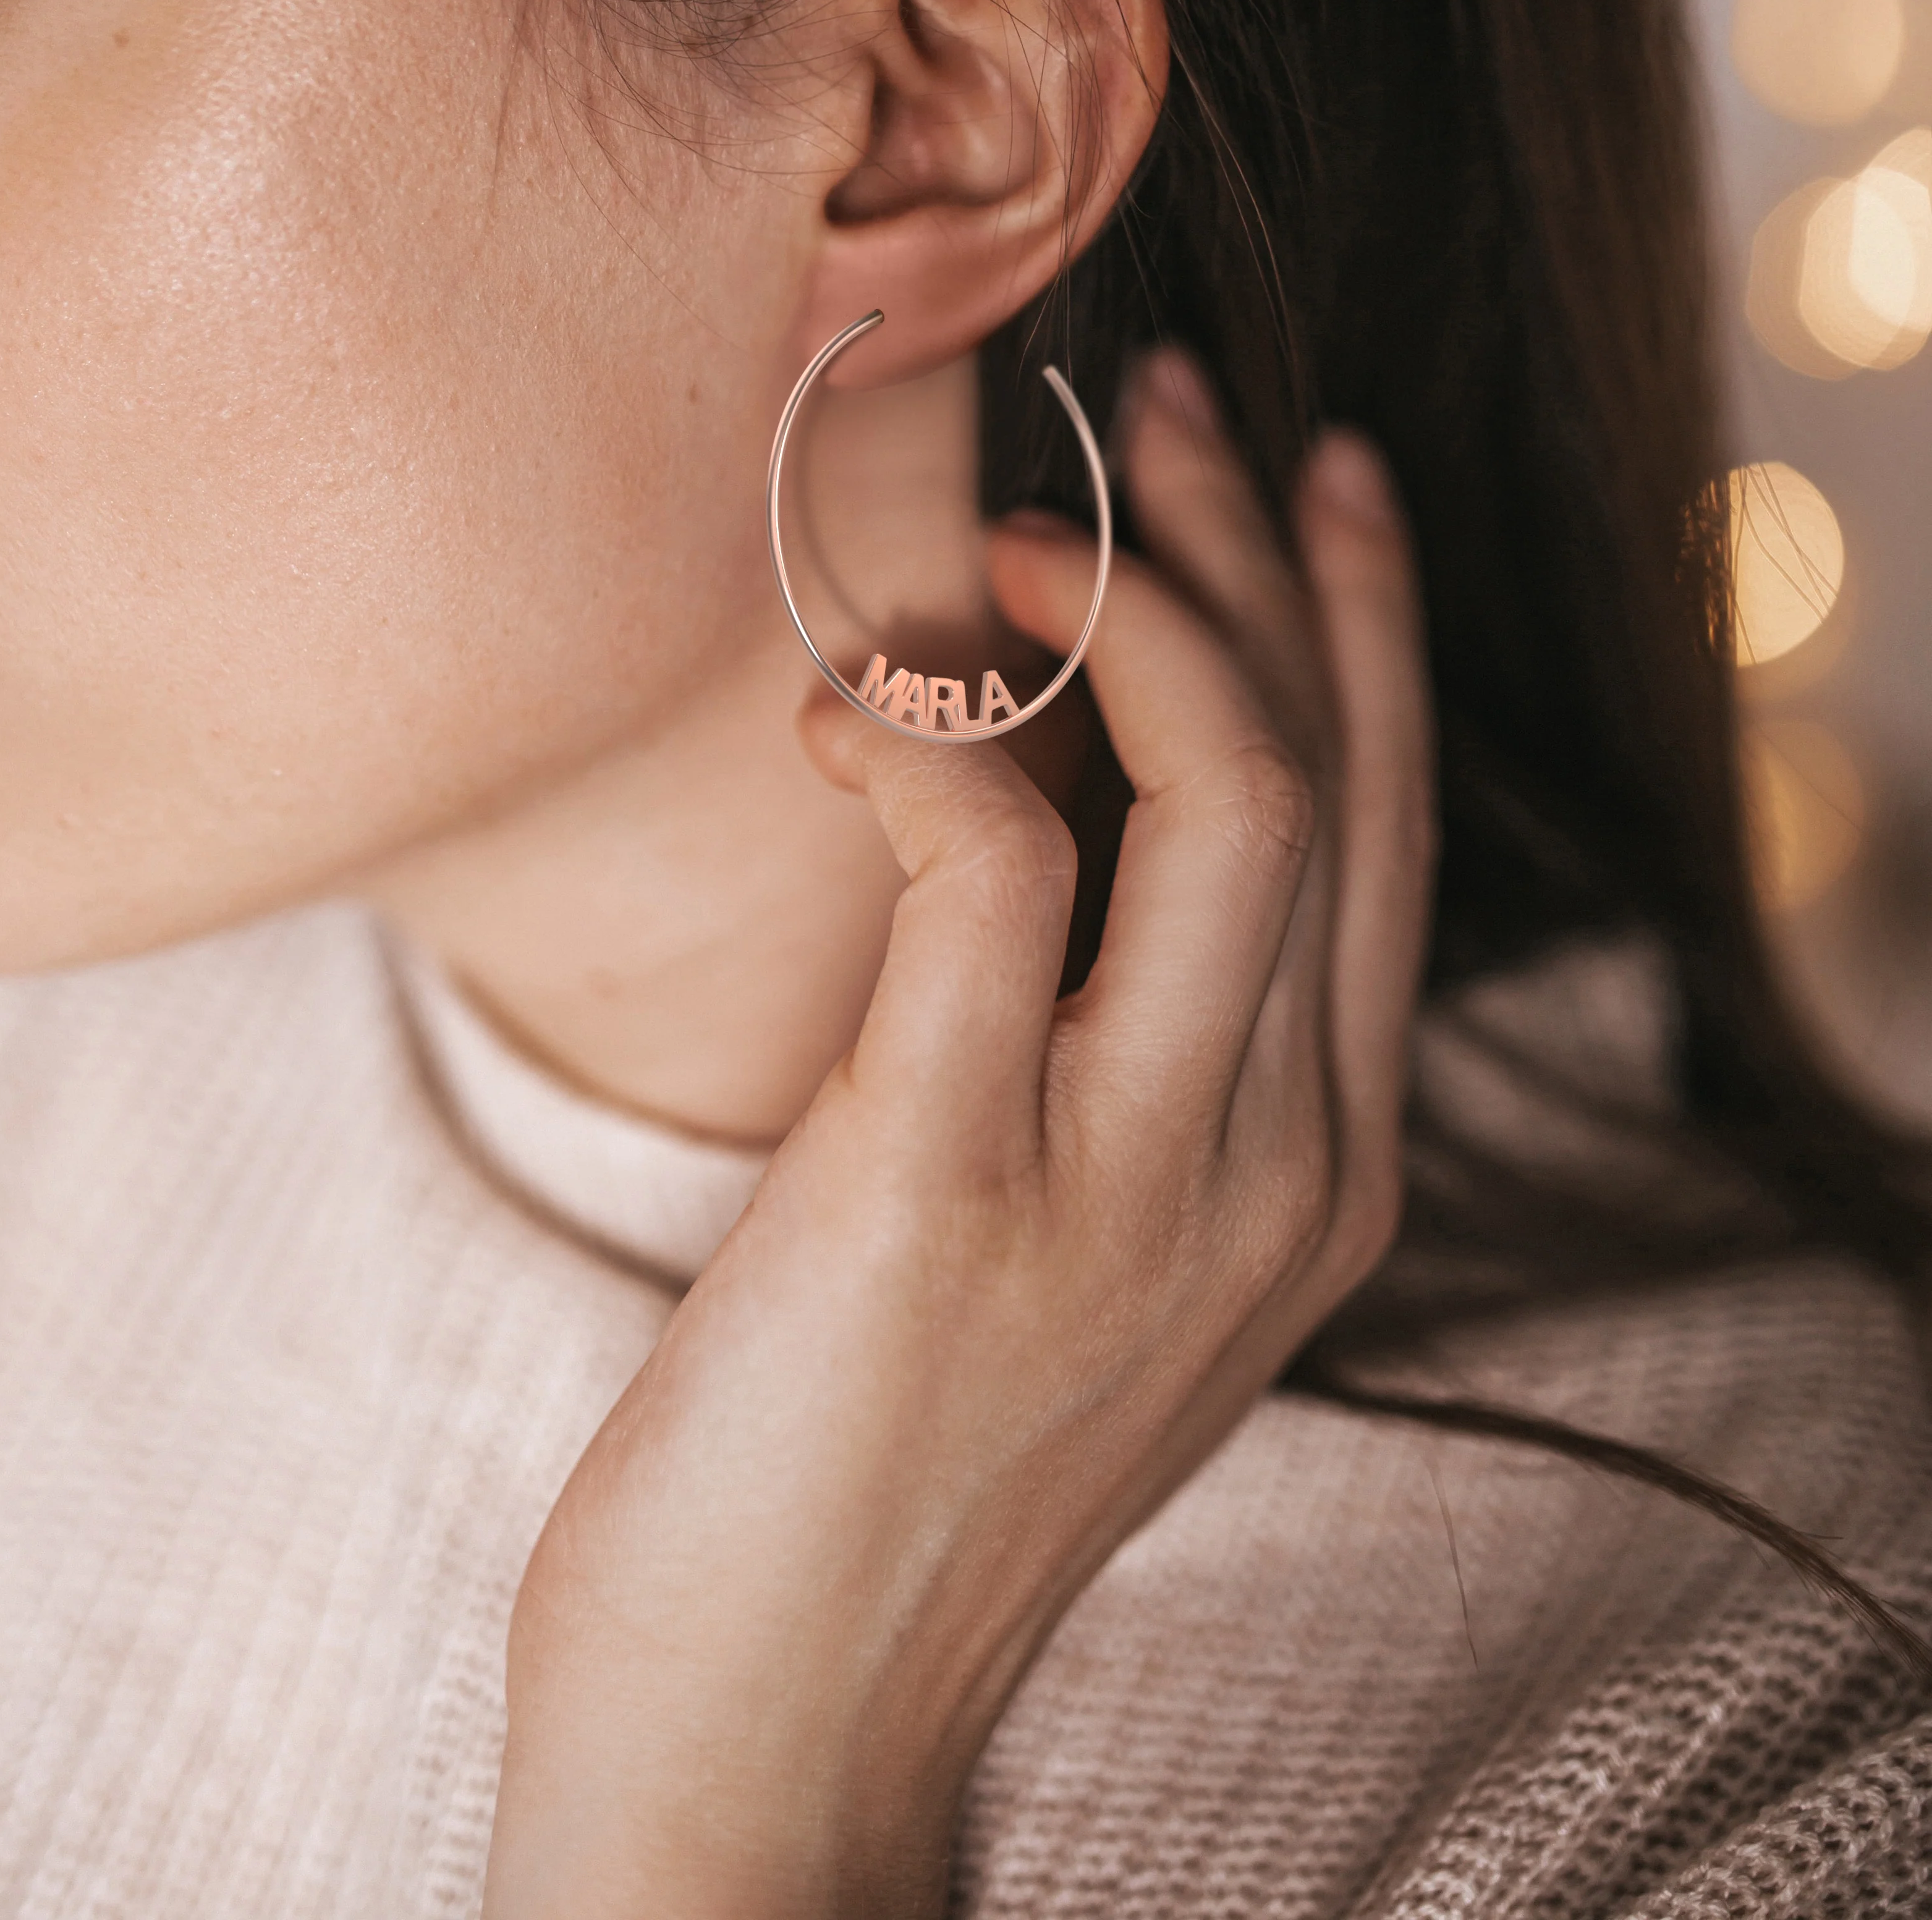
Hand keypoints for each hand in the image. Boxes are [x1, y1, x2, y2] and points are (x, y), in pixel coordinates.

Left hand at [481, 354, 1435, 1919]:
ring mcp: (1135, 1190)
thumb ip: (1120, 1057)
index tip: (1293, 470)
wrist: (766, 1741)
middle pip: (1331, 771)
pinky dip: (911, 747)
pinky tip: (828, 712)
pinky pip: (988, 875)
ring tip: (998, 524)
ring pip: (1229, 794)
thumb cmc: (878, 1455)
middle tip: (1149, 407)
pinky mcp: (952, 1194)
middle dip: (1250, 552)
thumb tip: (1047, 817)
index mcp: (1315, 1173)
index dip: (1354, 621)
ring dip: (1119, 606)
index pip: (1383, 829)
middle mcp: (1274, 1170)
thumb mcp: (1068, 1244)